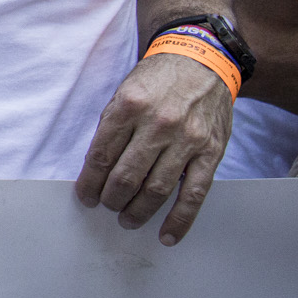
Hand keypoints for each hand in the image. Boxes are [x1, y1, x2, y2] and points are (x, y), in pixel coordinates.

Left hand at [74, 52, 233, 245]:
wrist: (202, 61)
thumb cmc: (157, 80)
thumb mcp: (124, 92)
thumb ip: (111, 127)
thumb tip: (96, 167)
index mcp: (129, 106)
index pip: (102, 155)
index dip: (90, 182)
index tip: (85, 195)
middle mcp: (158, 124)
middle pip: (126, 176)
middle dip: (111, 199)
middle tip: (106, 206)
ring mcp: (187, 140)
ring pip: (157, 189)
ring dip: (138, 211)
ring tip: (127, 219)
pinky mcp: (211, 153)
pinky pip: (194, 194)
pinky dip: (179, 220)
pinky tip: (167, 235)